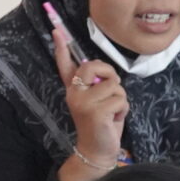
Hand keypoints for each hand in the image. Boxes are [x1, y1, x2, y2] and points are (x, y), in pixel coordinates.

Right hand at [51, 21, 127, 180]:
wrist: (97, 150)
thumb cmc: (101, 123)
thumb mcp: (97, 100)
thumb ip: (96, 84)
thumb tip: (100, 71)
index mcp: (74, 89)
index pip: (66, 65)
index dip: (61, 47)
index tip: (57, 30)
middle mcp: (74, 93)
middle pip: (96, 66)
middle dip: (110, 76)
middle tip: (109, 94)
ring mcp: (83, 102)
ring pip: (114, 85)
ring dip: (120, 99)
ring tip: (111, 113)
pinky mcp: (95, 111)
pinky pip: (120, 99)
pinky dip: (122, 110)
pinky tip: (113, 120)